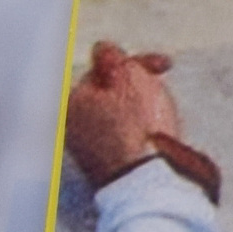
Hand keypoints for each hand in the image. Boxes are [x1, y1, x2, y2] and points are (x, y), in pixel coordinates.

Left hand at [63, 41, 182, 187]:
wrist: (149, 181)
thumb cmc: (138, 127)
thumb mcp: (129, 74)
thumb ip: (113, 56)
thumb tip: (103, 50)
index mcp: (70, 101)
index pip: (102, 68)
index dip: (135, 62)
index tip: (161, 65)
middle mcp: (70, 127)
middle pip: (108, 93)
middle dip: (137, 87)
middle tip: (162, 91)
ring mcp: (86, 151)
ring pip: (117, 116)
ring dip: (140, 110)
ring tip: (162, 117)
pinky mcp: (105, 169)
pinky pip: (123, 139)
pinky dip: (140, 133)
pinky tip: (157, 138)